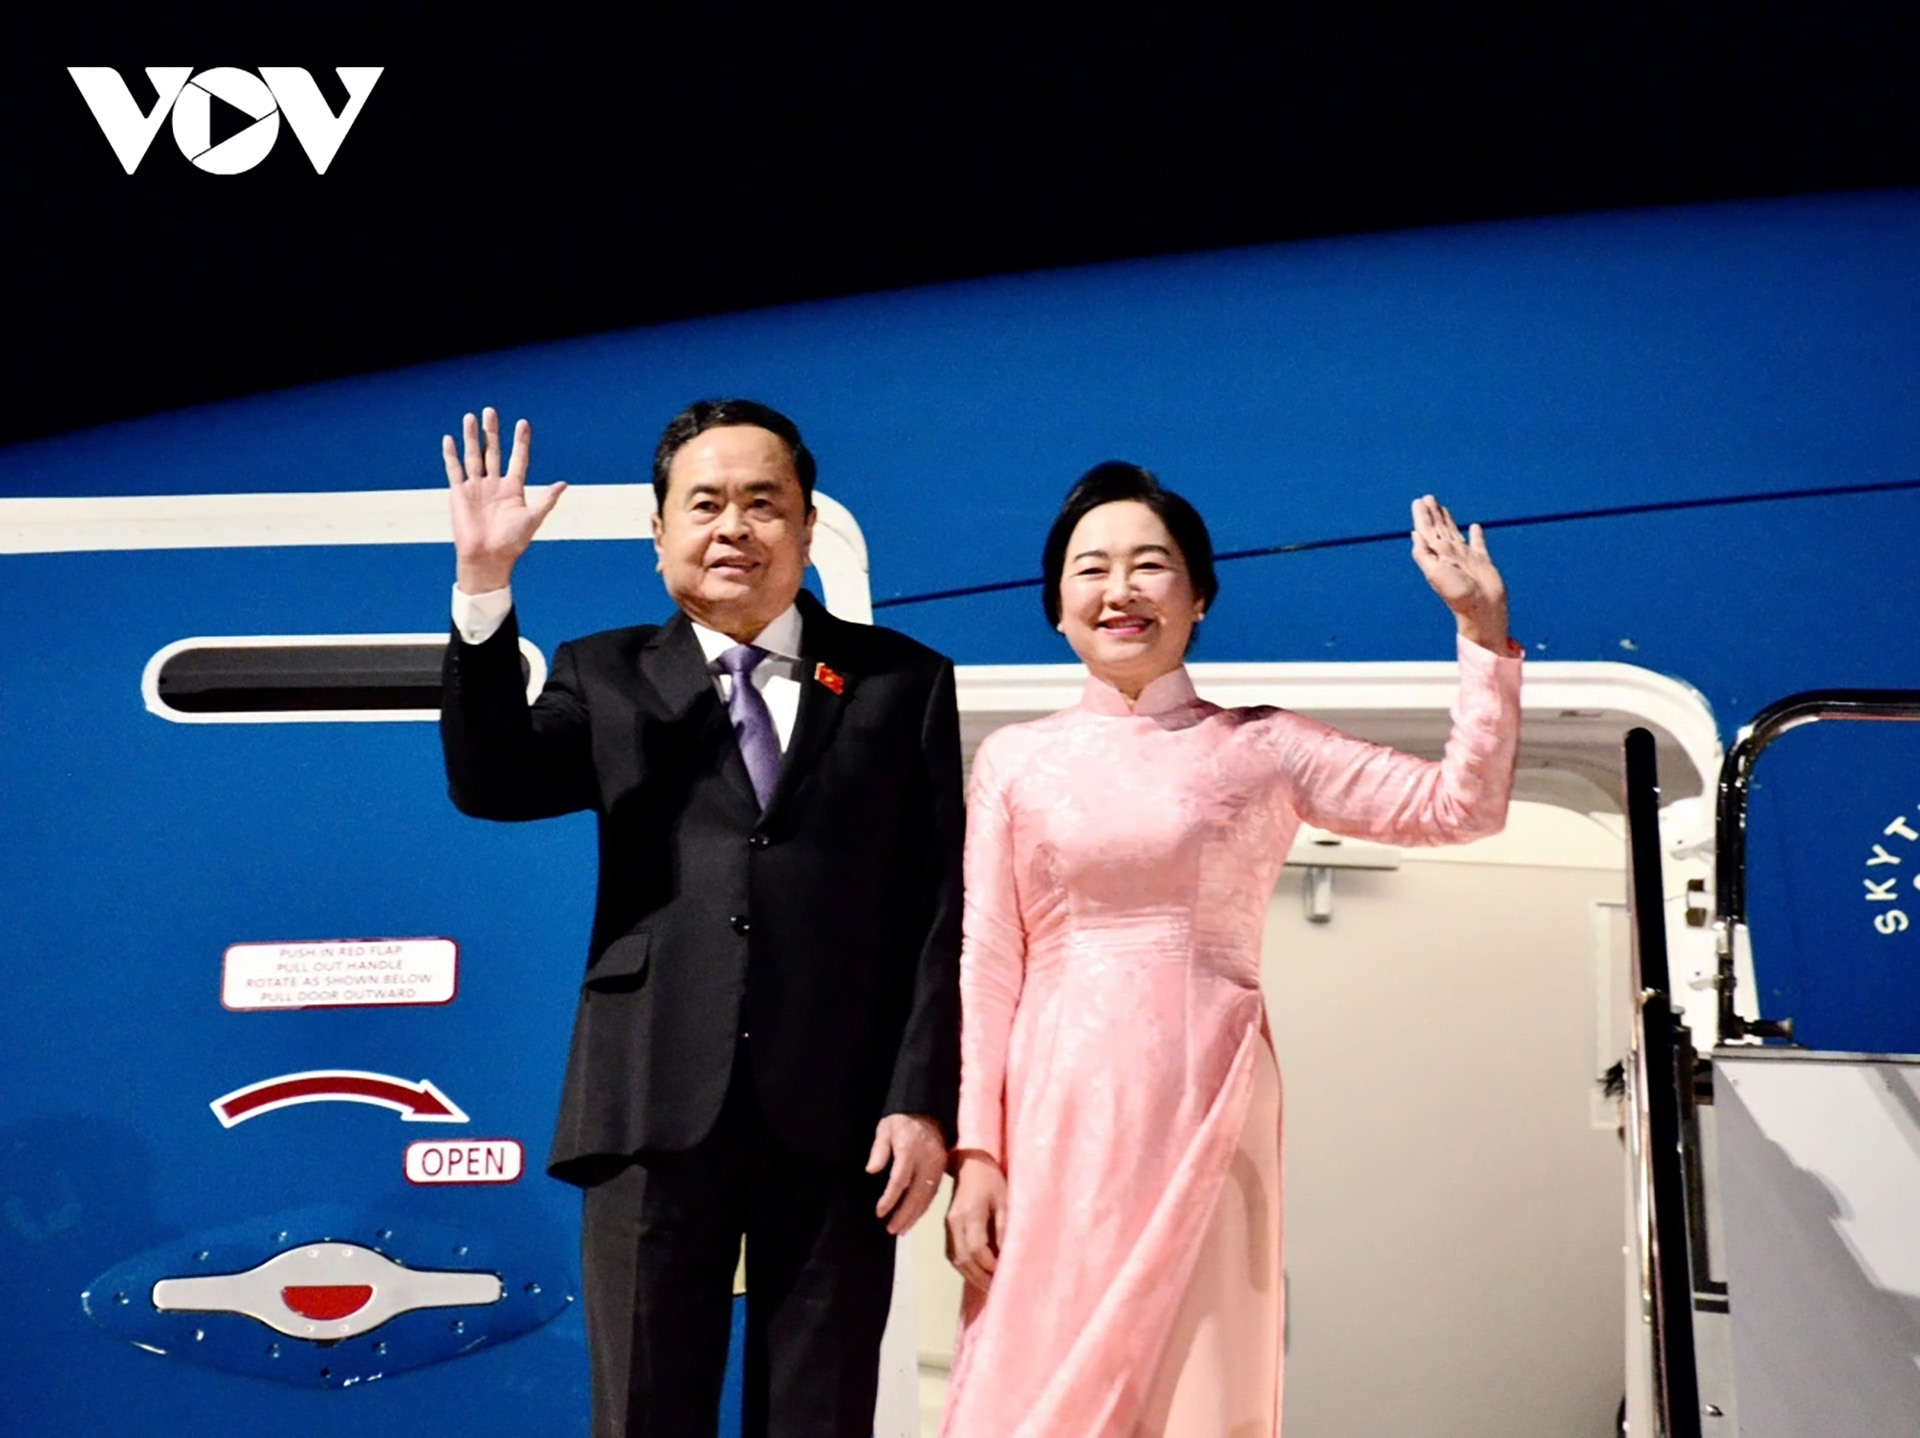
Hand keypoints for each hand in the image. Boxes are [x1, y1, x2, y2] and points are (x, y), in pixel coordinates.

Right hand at [444, 406, 566, 593]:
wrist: (488, 558)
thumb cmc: (512, 542)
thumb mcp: (533, 518)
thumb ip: (547, 500)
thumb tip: (563, 484)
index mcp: (513, 489)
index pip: (518, 459)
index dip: (520, 442)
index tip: (523, 423)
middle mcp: (494, 485)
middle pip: (493, 451)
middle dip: (492, 432)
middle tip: (491, 411)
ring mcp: (476, 488)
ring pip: (474, 456)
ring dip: (472, 437)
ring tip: (471, 417)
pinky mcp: (459, 494)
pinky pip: (454, 470)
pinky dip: (452, 455)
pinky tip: (450, 439)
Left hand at [867, 1113, 948, 1235]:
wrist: (928, 1110)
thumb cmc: (901, 1121)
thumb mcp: (885, 1128)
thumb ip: (879, 1150)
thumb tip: (872, 1170)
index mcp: (910, 1149)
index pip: (900, 1179)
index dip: (890, 1198)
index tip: (879, 1212)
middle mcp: (927, 1160)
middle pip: (916, 1193)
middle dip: (904, 1214)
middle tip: (892, 1230)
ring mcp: (937, 1165)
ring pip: (927, 1196)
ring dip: (915, 1215)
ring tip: (901, 1230)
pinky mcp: (943, 1168)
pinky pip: (934, 1192)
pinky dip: (924, 1208)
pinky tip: (914, 1218)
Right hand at [944, 1152, 1008, 1292]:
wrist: (969, 1164)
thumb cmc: (991, 1180)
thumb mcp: (1004, 1200)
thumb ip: (1004, 1227)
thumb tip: (1007, 1254)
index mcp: (969, 1214)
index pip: (977, 1249)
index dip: (990, 1265)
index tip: (1006, 1274)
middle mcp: (954, 1224)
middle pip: (964, 1260)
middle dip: (981, 1278)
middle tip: (998, 1290)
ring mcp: (948, 1227)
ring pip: (956, 1260)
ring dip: (972, 1277)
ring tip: (989, 1287)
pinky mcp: (948, 1229)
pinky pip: (954, 1255)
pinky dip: (966, 1268)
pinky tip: (979, 1274)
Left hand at [1410, 494, 1508, 651]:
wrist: (1483, 609)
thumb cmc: (1458, 594)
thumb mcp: (1434, 573)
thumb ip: (1423, 553)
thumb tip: (1414, 533)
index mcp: (1437, 556)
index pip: (1426, 531)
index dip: (1422, 517)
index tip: (1418, 502)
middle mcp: (1449, 554)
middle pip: (1438, 529)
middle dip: (1432, 514)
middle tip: (1427, 497)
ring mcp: (1466, 557)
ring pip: (1454, 532)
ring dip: (1448, 519)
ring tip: (1442, 507)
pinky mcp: (1482, 560)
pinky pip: (1478, 543)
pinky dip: (1476, 535)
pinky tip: (1474, 526)